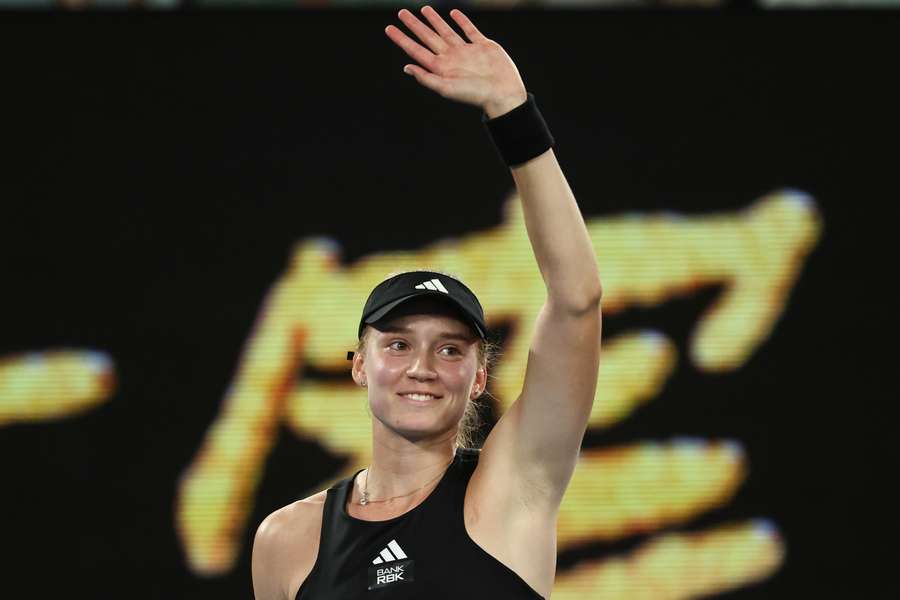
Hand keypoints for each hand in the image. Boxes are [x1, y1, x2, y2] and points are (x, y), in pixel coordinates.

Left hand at [385, 6, 527, 117]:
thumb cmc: (475, 95)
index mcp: (441, 68)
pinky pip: (470, 30)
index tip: (389, 28)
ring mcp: (466, 51)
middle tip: (401, 13)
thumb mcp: (446, 88)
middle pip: (428, 37)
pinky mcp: (482, 46)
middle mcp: (451, 58)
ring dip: (434, 21)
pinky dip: (462, 21)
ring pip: (446, 31)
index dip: (402, 39)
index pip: (416, 50)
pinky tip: (453, 14)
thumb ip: (426, 78)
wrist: (502, 93)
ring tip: (423, 9)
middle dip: (414, 25)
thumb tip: (406, 68)